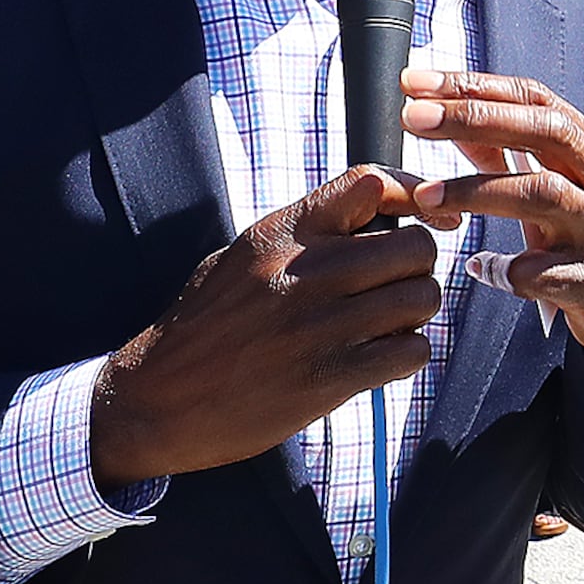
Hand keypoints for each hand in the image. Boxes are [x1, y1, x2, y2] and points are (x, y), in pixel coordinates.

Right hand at [90, 168, 447, 483]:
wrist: (157, 399)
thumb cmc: (201, 328)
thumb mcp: (240, 258)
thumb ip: (301, 234)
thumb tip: (373, 215)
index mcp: (281, 232)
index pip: (370, 183)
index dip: (412, 195)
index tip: (425, 217)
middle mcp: (305, 270)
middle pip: (415, 245)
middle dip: (418, 268)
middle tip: (395, 289)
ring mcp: (320, 324)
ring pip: (422, 298)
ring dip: (415, 314)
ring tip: (386, 328)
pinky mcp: (330, 376)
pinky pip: (411, 351)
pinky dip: (406, 356)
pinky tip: (378, 361)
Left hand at [399, 69, 583, 375]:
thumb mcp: (560, 188)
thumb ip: (506, 154)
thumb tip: (444, 117)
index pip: (534, 98)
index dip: (476, 85)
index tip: (418, 82)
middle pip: (543, 132)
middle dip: (475, 119)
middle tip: (413, 118)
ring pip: (544, 195)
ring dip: (479, 191)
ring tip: (425, 196)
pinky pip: (546, 274)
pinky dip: (508, 270)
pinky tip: (478, 268)